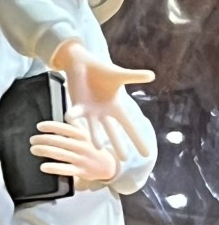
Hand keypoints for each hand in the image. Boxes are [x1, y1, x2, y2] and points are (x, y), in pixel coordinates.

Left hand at [31, 117, 119, 184]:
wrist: (109, 166)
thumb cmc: (93, 148)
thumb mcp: (87, 135)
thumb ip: (75, 126)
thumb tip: (64, 115)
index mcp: (83, 135)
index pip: (65, 128)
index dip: (51, 126)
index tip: (39, 126)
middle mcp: (82, 146)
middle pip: (60, 141)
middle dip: (43, 139)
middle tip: (32, 140)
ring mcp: (81, 159)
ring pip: (60, 154)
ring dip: (44, 151)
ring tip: (33, 149)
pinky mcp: (80, 171)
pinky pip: (65, 169)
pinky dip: (53, 168)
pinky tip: (43, 166)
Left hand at [49, 39, 153, 154]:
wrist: (83, 65)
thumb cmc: (102, 70)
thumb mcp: (119, 75)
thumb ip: (134, 76)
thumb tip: (152, 74)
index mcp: (116, 107)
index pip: (130, 126)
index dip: (138, 140)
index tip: (147, 154)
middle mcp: (104, 113)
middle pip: (113, 132)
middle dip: (118, 144)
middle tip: (123, 159)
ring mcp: (91, 111)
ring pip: (94, 127)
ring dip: (96, 136)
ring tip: (99, 147)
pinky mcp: (77, 105)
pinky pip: (76, 114)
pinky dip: (74, 116)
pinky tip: (71, 121)